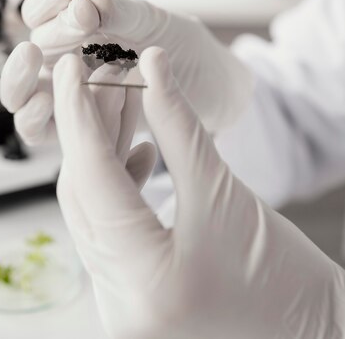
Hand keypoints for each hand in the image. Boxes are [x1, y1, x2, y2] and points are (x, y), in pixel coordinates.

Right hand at [0, 0, 252, 143]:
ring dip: (19, 83)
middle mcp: (69, 59)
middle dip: (42, 41)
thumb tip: (87, 2)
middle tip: (59, 34)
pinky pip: (46, 130)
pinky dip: (37, 120)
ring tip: (34, 66)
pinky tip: (46, 106)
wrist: (215, 88)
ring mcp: (73, 96)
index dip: (46, 0)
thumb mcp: (155, 22)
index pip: (42, 10)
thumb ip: (121, 13)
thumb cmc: (183, 47)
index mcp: (80, 26)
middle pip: (29, 52)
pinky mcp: (83, 130)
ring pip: (24, 94)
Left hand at [53, 46, 344, 338]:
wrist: (311, 333)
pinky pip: (108, 230)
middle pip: (84, 193)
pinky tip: (139, 152)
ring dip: (104, 151)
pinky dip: (117, 185)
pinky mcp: (131, 294)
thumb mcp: (225, 190)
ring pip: (92, 208)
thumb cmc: (285, 279)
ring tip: (122, 101)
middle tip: (103, 75)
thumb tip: (152, 68)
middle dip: (90, 127)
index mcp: (145, 279)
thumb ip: (178, 125)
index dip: (78, 114)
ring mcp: (121, 303)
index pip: (92, 178)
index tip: (68, 68)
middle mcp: (119, 301)